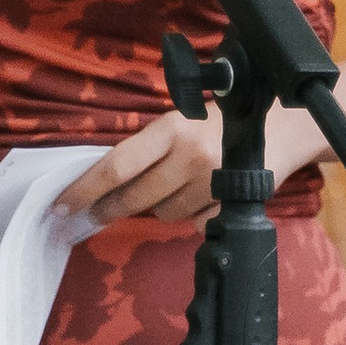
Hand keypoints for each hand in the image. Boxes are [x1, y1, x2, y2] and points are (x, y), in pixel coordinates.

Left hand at [62, 112, 221, 228]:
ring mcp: (213, 184)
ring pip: (162, 214)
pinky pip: (192, 224)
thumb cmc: (220, 121)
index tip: (62, 206)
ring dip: (158, 206)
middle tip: (97, 211)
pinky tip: (202, 195)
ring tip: (174, 186)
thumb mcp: (181, 121)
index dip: (85, 189)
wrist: (283, 128)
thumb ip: (147, 148)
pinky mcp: (232, 207)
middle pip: (135, 198)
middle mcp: (191, 157)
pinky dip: (191, 214)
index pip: (117, 166)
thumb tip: (102, 181)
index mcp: (172, 129)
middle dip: (111, 207)